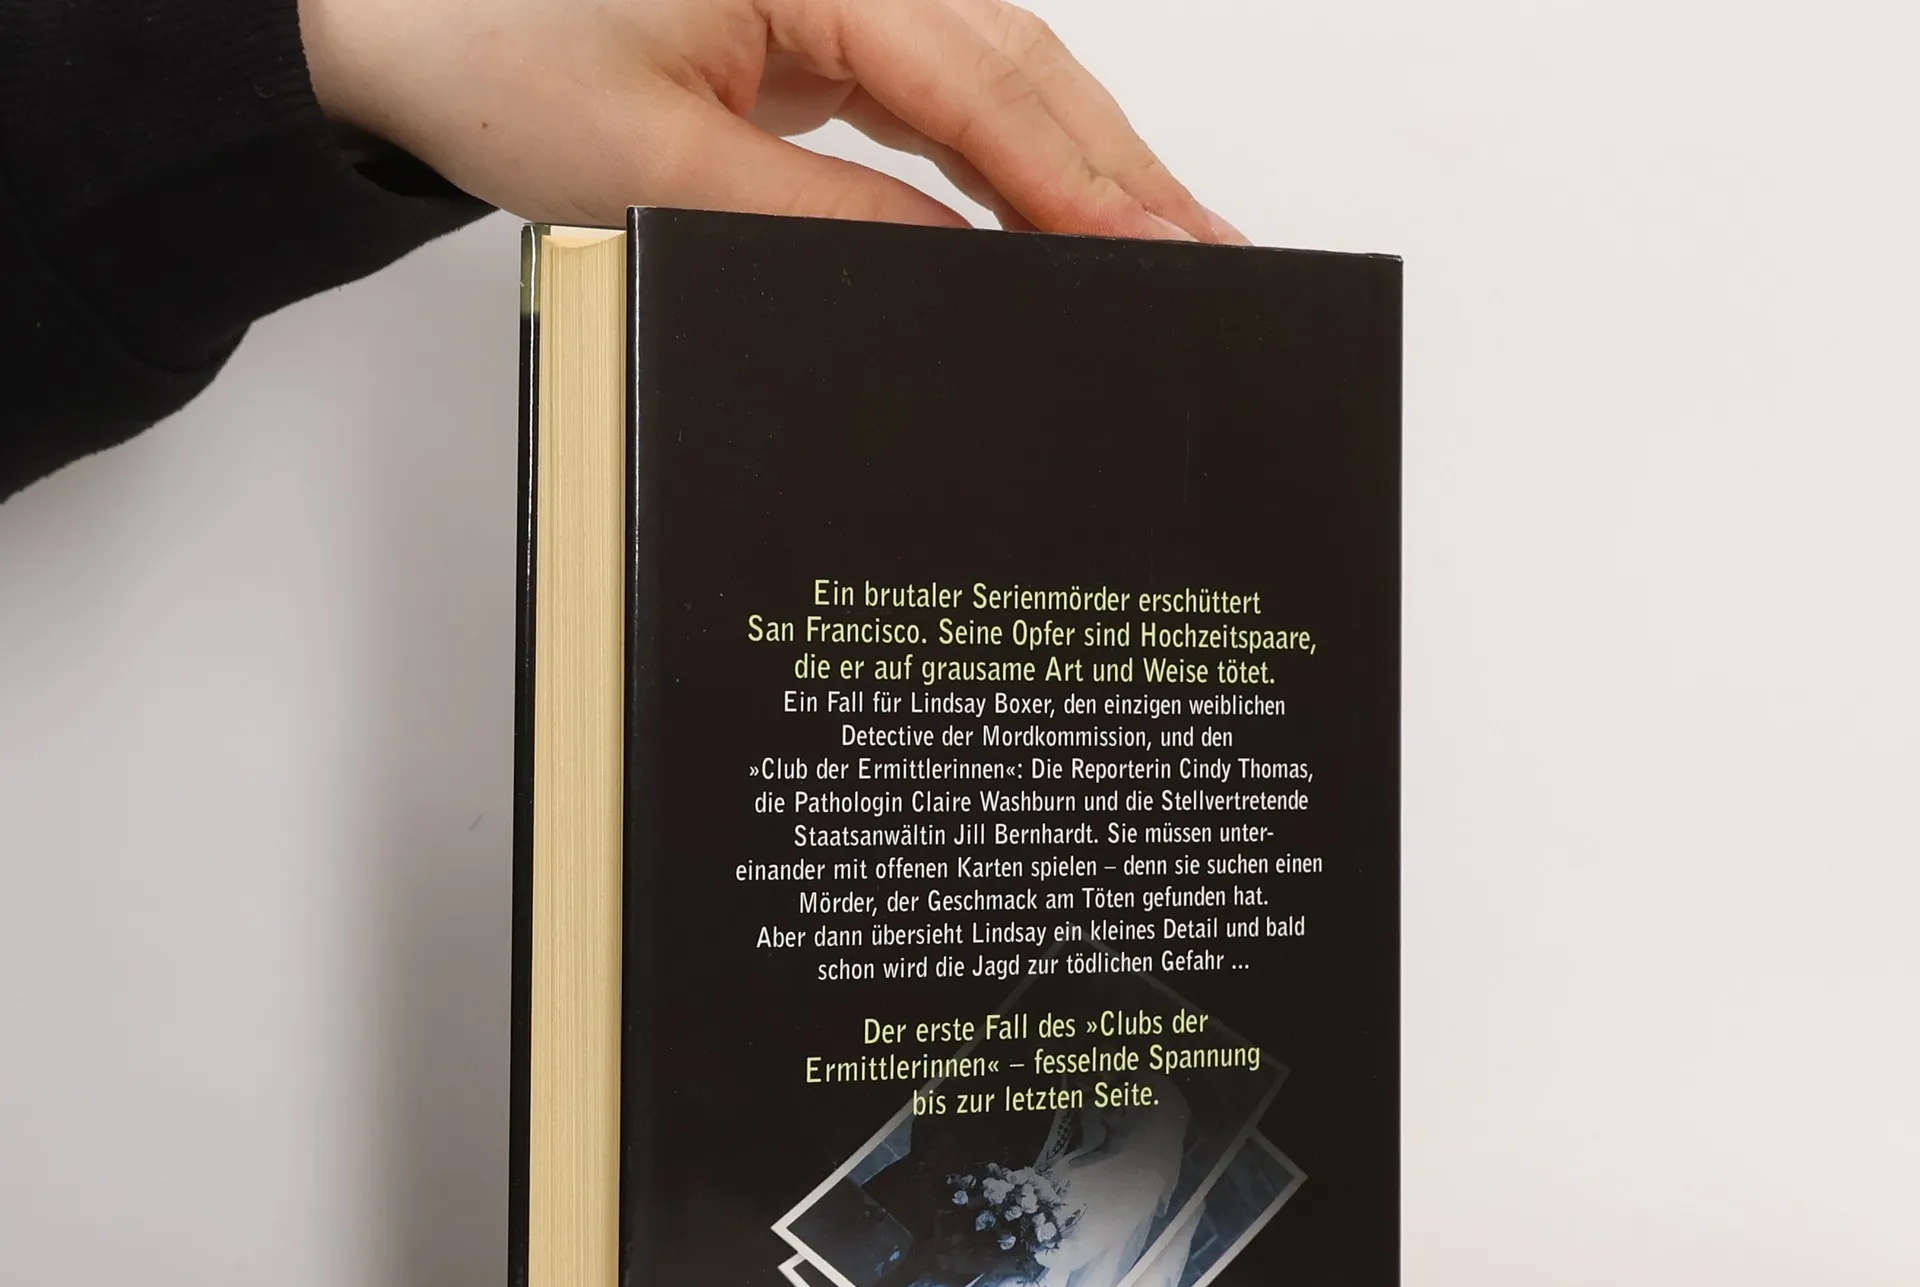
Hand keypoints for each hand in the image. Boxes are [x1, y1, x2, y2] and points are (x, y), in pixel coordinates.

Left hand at [296, 0, 1241, 240]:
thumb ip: (826, 225)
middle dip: (1120, 172)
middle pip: (1023, 67)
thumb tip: (961, 279)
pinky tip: (1057, 213)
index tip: (1165, 256)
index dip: (1082, 184)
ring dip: (1082, 163)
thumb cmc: (490, 52)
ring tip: (1167, 247)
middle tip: (1217, 263)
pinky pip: (950, 85)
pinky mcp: (825, 18)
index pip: (984, 87)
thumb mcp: (661, 170)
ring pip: (1000, 71)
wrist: (393, 9)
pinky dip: (1011, 155)